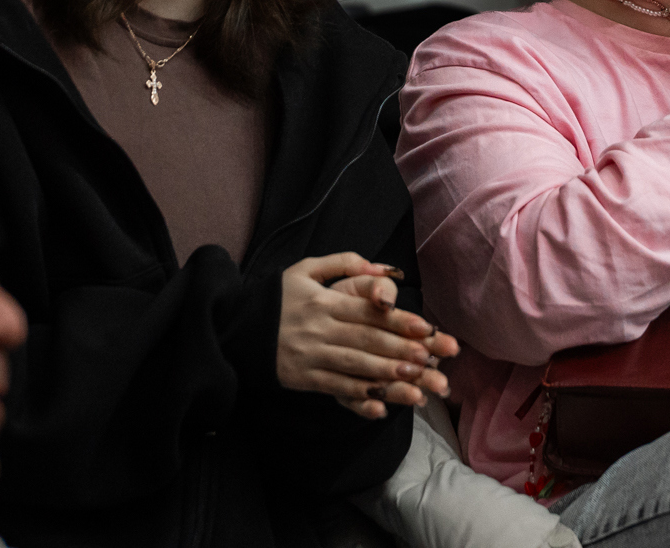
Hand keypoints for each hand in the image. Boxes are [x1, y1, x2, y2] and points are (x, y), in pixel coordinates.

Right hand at [276, 253, 459, 419]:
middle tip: (432, 360)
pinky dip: (359, 398)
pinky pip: (336, 388)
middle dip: (402, 350)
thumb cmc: (279, 296)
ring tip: (418, 383)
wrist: (236, 327)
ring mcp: (312, 355)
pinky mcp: (304, 378)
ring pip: (355, 366)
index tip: (427, 329)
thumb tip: (382, 267)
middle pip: (367, 340)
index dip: (399, 320)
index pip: (368, 311)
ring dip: (387, 375)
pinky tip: (382, 405)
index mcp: (325, 301)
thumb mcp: (307, 269)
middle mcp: (320, 328)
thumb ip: (345, 263)